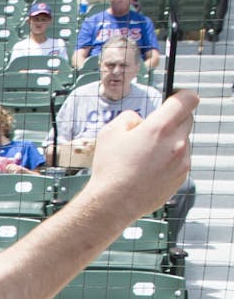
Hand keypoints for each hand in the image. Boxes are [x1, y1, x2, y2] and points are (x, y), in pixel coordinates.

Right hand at [86, 90, 196, 217]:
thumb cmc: (110, 169)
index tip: (175, 99)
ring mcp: (182, 161)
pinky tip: (148, 169)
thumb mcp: (109, 132)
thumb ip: (129, 117)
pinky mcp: (181, 176)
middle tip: (152, 132)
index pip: (187, 99)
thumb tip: (140, 120)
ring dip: (169, 143)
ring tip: (145, 157)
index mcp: (160, 128)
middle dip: (172, 120)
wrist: (114, 202)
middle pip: (187, 119)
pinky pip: (180, 160)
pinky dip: (169, 160)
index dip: (182, 96)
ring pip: (182, 141)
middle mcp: (176, 143)